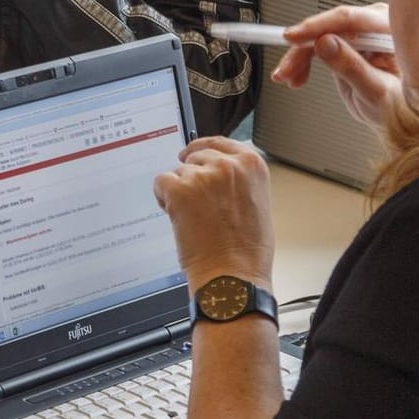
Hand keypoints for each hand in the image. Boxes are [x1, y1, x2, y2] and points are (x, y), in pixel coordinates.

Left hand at [153, 137, 274, 288]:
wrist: (233, 276)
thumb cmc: (248, 250)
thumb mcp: (257, 204)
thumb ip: (239, 181)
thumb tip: (218, 173)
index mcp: (252, 165)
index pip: (220, 142)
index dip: (203, 148)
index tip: (193, 152)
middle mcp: (228, 165)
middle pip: (196, 157)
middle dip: (192, 177)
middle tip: (197, 205)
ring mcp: (202, 176)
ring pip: (178, 172)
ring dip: (179, 191)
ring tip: (194, 218)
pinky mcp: (179, 190)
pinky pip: (161, 182)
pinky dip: (163, 198)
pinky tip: (177, 216)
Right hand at [273, 4, 401, 131]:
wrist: (407, 119)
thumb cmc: (405, 108)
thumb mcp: (377, 92)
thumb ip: (351, 67)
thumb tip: (325, 43)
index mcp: (392, 31)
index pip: (350, 20)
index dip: (318, 27)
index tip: (294, 37)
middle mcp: (376, 27)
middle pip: (330, 26)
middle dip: (303, 47)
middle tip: (286, 68)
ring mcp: (361, 35)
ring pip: (319, 35)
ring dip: (299, 56)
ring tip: (288, 77)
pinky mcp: (348, 44)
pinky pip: (318, 44)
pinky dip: (304, 60)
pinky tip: (297, 75)